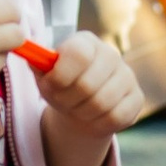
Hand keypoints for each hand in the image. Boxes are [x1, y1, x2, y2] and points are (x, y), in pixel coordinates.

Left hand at [39, 29, 146, 165]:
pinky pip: (117, 116)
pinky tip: (94, 117)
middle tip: (63, 102)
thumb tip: (28, 53)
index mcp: (85, 42)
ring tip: (77, 110)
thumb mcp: (43, 74)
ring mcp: (127, 75)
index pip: (78, 55)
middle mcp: (110, 54)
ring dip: (82, 113)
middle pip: (88, 85)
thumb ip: (37, 63)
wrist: (80, 107)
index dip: (61, 76)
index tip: (51, 85)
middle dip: (68, 101)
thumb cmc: (59, 86)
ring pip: (102, 103)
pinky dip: (99, 123)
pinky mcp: (137, 97)